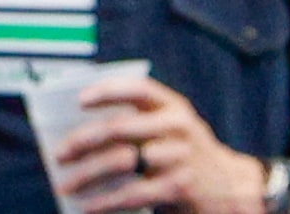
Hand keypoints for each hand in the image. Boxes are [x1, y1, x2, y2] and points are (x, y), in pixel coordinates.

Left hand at [58, 76, 268, 213]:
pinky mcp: (179, 188)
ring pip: (121, 162)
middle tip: (59, 154)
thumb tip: (80, 138)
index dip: (107, 91)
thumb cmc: (184, 156)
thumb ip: (138, 126)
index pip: (138, 88)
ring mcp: (180, 157)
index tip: (79, 101)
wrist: (230, 189)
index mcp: (174, 106)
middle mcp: (178, 127)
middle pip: (119, 129)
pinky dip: (105, 202)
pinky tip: (88, 207)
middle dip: (83, 142)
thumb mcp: (170, 132)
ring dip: (87, 175)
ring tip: (66, 185)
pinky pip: (133, 194)